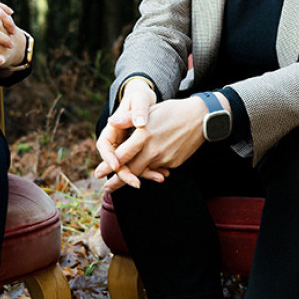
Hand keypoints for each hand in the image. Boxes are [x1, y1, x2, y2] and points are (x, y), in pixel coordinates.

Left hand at [96, 92, 219, 191]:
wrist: (200, 118)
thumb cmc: (171, 111)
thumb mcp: (149, 111)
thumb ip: (128, 118)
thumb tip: (111, 122)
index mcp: (144, 135)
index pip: (121, 155)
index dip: (108, 166)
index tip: (98, 173)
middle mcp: (153, 150)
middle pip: (131, 170)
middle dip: (117, 182)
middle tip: (106, 188)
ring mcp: (164, 158)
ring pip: (144, 172)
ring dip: (134, 178)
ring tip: (124, 182)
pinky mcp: (173, 162)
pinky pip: (158, 169)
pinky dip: (152, 170)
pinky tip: (147, 172)